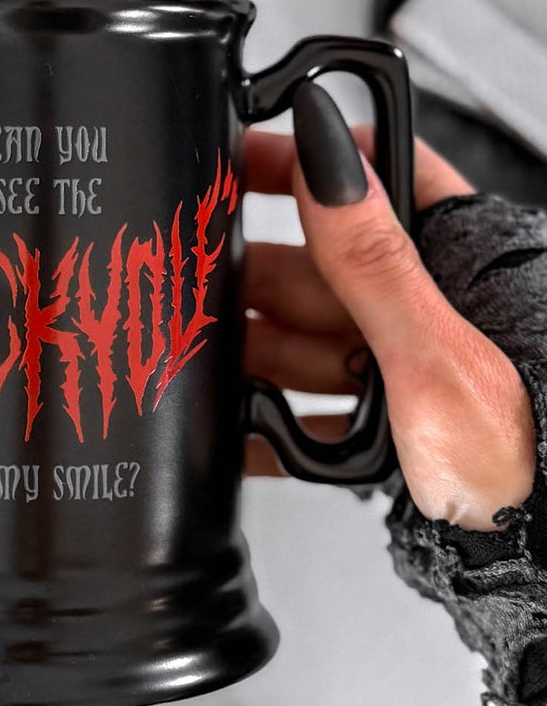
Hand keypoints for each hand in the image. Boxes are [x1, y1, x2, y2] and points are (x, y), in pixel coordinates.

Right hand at [242, 85, 536, 530]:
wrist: (543, 551)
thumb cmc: (533, 453)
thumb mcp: (440, 356)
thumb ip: (372, 260)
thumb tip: (325, 155)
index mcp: (458, 262)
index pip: (375, 177)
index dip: (306, 161)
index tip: (235, 159)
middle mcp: (433, 310)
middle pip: (321, 268)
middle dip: (255, 278)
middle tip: (193, 283)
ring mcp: (410, 372)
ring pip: (308, 341)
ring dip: (254, 357)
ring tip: (208, 369)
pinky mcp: (392, 435)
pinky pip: (314, 419)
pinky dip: (271, 428)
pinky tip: (242, 437)